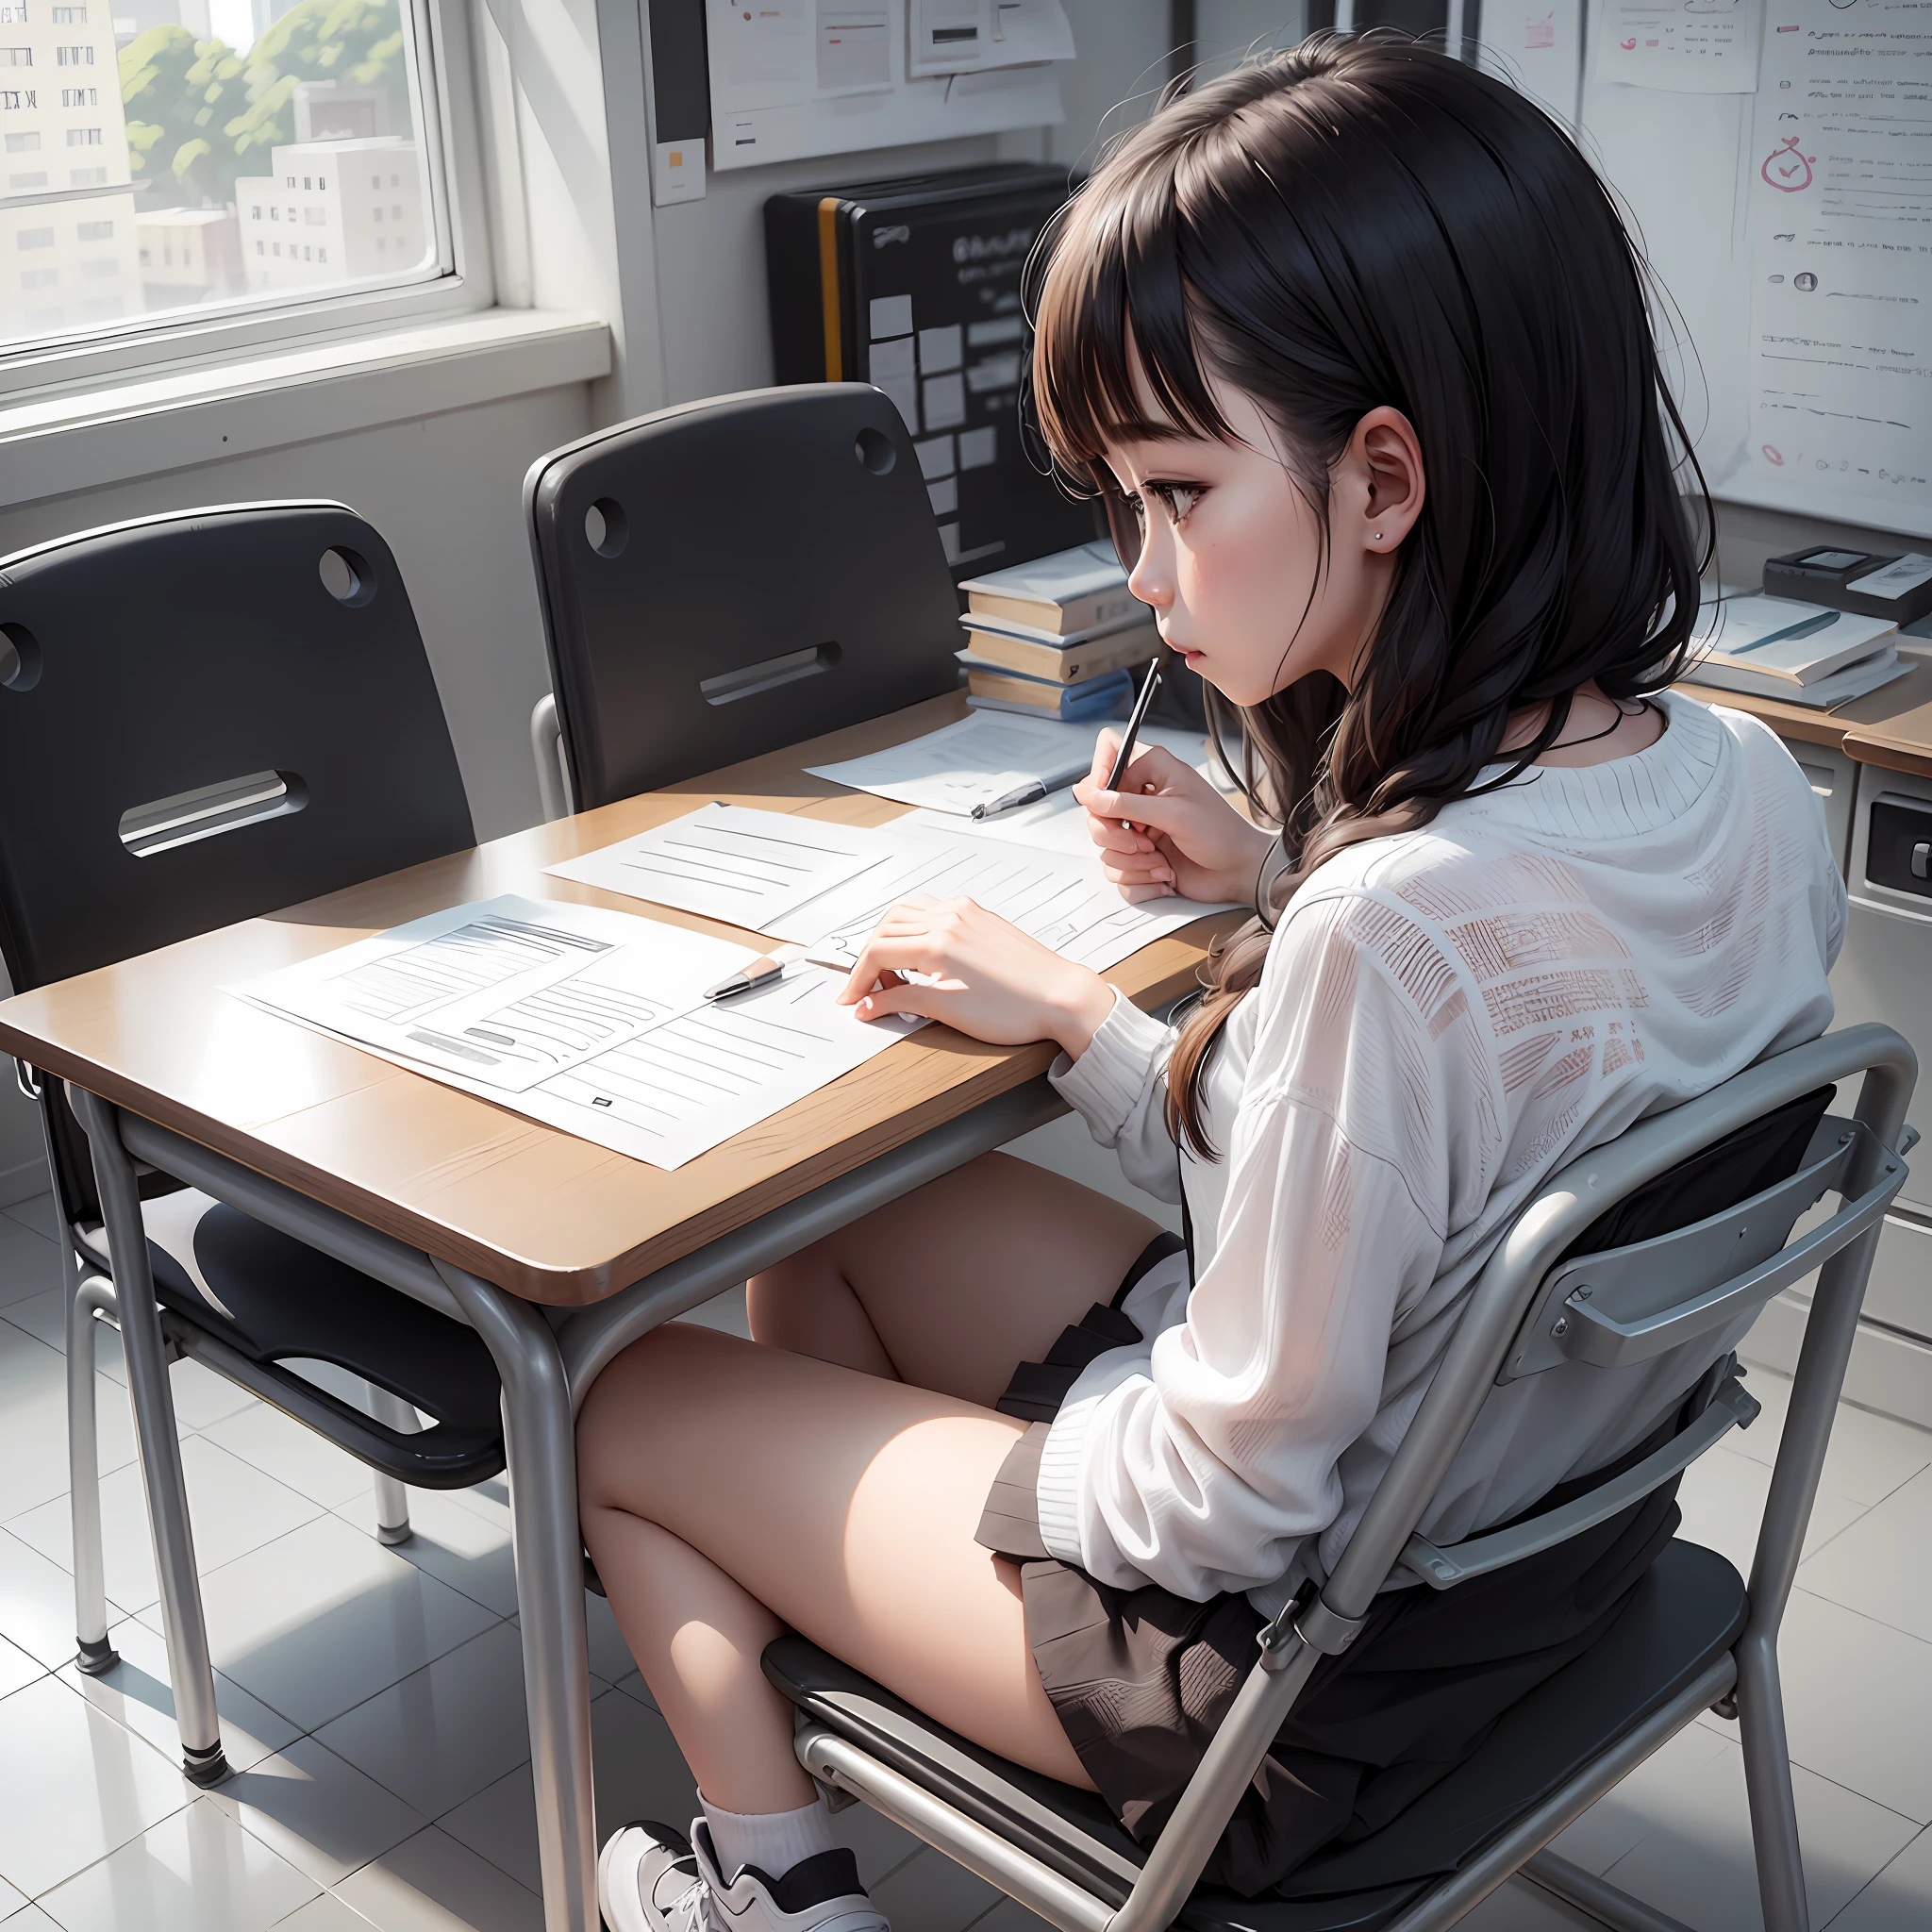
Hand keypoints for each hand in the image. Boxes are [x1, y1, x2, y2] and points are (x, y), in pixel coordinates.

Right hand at [837, 897, 1116, 1059]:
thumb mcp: (949, 1010)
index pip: (877, 952)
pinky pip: (931, 911)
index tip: (851, 1001)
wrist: (1061, 996)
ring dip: (889, 940)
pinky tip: (920, 956)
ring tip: (894, 975)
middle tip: (869, 992)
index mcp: (937, 942)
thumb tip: (868, 1005)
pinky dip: (913, 929)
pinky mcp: (978, 915)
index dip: (857, 980)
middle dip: (869, 960)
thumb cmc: (1015, 1008)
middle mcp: (948, 918)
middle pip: (886, 928)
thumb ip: (902, 1001)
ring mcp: (964, 912)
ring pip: (906, 914)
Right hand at [1074, 736, 1276, 904]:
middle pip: (1096, 808)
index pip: (1109, 753)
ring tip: (1160, 863)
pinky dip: (1138, 879)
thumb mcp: (1173, 813)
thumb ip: (1125, 803)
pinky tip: (1164, 875)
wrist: (1239, 872)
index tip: (1101, 800)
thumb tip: (1084, 793)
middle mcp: (1141, 798)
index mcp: (1153, 771)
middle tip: (1141, 843)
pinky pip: (1116, 870)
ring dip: (1131, 862)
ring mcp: (1139, 829)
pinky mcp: (1140, 857)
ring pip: (1104, 844)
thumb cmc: (1219, 834)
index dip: (1098, 772)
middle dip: (1114, 834)